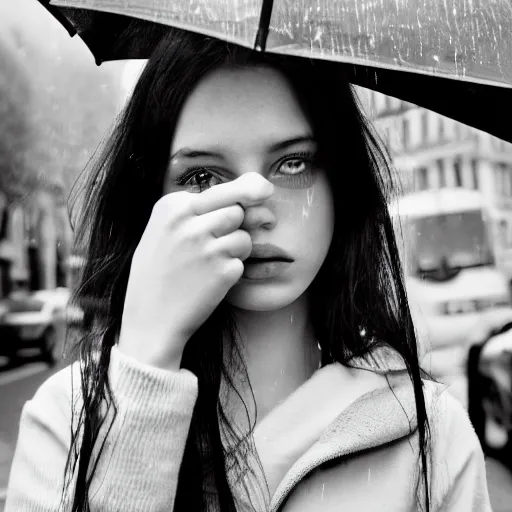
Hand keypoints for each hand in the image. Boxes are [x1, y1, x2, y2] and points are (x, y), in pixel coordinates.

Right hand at [118, 172, 273, 370]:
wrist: (149, 321)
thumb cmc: (158, 274)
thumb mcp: (165, 230)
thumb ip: (202, 209)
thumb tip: (262, 193)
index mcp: (172, 206)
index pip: (222, 191)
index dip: (228, 209)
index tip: (212, 228)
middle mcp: (189, 222)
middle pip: (237, 210)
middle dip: (234, 228)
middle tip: (215, 246)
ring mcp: (207, 247)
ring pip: (245, 235)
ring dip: (236, 250)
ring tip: (210, 264)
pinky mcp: (223, 271)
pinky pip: (242, 262)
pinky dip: (232, 272)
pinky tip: (209, 282)